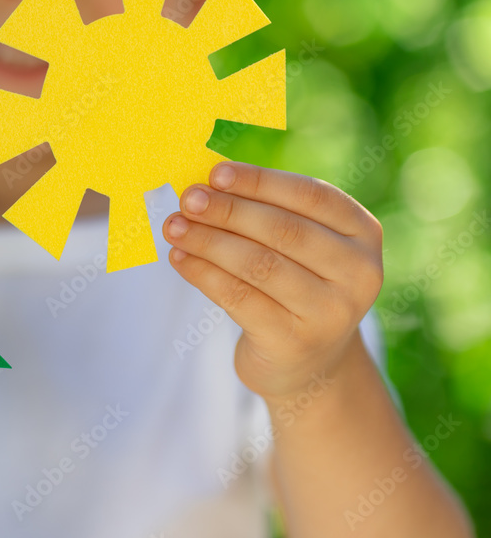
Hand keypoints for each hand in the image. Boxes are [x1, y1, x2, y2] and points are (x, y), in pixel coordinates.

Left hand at [162, 162, 383, 401]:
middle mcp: (358, 272)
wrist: (307, 364)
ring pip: (258, 264)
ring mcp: (330, 312)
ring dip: (209, 241)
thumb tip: (208, 184)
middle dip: (228, 211)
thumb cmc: (294, 286)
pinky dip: (203, 274)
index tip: (216, 173)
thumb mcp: (299, 248)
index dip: (260, 181)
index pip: (310, 196)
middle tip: (188, 200)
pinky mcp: (294, 341)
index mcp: (363, 233)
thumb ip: (268, 213)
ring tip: (174, 227)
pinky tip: (179, 258)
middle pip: (283, 230)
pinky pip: (239, 298)